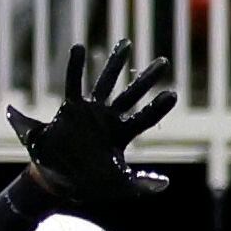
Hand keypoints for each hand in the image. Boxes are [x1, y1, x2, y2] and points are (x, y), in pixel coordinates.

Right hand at [6, 37, 176, 209]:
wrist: (56, 184)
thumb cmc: (88, 185)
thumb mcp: (118, 186)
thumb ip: (141, 184)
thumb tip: (165, 184)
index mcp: (122, 135)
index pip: (145, 117)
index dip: (158, 106)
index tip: (173, 94)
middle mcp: (109, 119)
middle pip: (131, 95)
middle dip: (147, 79)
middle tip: (163, 62)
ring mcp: (90, 112)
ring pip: (105, 83)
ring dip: (115, 64)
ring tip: (126, 44)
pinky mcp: (70, 109)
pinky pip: (72, 84)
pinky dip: (75, 67)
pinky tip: (79, 48)